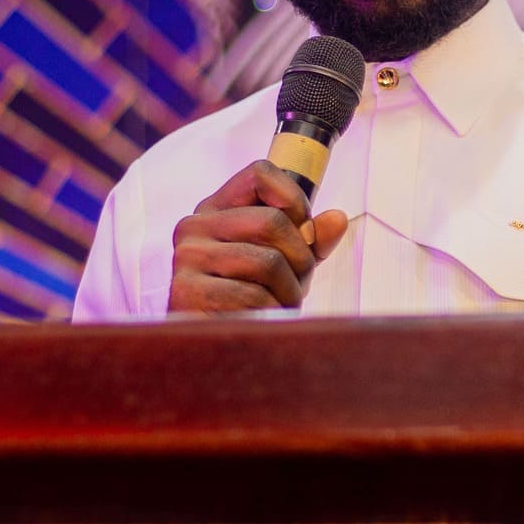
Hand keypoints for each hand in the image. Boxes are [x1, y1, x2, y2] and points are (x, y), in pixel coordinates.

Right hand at [168, 161, 349, 311]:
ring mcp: (186, 258)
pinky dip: (270, 313)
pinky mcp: (186, 292)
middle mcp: (193, 227)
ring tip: (279, 306)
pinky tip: (260, 320)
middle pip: (272, 222)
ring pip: (268, 262)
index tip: (303, 231)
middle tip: (297, 285)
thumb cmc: (250, 302)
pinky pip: (253, 296)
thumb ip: (309, 240)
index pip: (260, 174)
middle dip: (300, 259)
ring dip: (289, 292)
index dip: (295, 201)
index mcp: (214, 211)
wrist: (214, 350)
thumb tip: (337, 219)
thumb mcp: (285, 264)